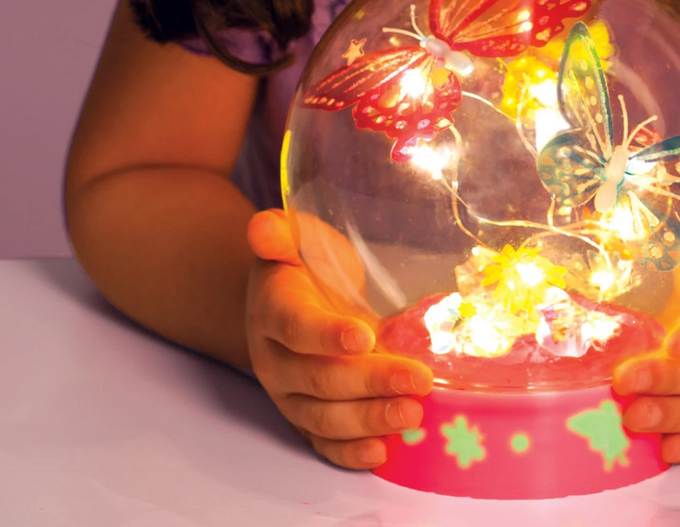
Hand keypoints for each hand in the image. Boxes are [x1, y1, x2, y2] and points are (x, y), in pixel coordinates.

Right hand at [245, 209, 432, 469]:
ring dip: (370, 419)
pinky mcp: (306, 417)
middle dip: (371, 383)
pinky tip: (382, 451)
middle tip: (418, 381)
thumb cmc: (303, 262)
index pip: (296, 328)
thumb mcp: (296, 236)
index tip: (366, 336)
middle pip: (320, 379)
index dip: (327, 335)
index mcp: (273, 310)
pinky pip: (323, 442)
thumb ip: (280, 230)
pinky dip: (350, 452)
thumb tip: (261, 227)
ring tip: (412, 413)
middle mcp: (276, 360)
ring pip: (324, 417)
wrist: (286, 298)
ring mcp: (289, 394)